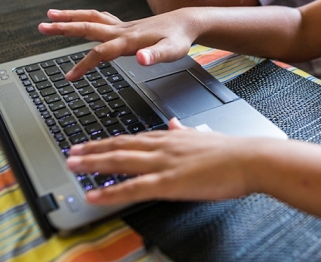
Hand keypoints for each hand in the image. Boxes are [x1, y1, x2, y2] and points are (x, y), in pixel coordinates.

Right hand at [37, 8, 197, 79]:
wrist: (186, 22)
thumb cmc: (179, 39)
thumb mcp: (172, 51)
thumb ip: (156, 56)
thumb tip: (141, 58)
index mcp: (129, 40)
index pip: (101, 53)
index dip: (84, 65)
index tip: (69, 77)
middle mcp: (122, 30)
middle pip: (88, 28)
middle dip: (64, 28)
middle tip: (42, 28)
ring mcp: (122, 26)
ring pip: (91, 18)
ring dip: (70, 17)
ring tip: (49, 15)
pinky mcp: (125, 25)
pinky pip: (99, 18)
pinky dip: (85, 16)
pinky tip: (78, 17)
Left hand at [66, 118, 262, 203]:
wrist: (249, 158)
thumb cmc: (232, 152)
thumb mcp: (204, 134)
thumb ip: (185, 131)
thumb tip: (174, 124)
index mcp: (170, 137)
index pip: (132, 139)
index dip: (109, 141)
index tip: (92, 143)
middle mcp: (162, 147)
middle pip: (120, 146)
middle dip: (93, 149)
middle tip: (71, 152)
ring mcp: (163, 164)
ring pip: (120, 162)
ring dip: (93, 164)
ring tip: (73, 166)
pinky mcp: (168, 182)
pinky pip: (133, 188)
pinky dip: (111, 192)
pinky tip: (94, 196)